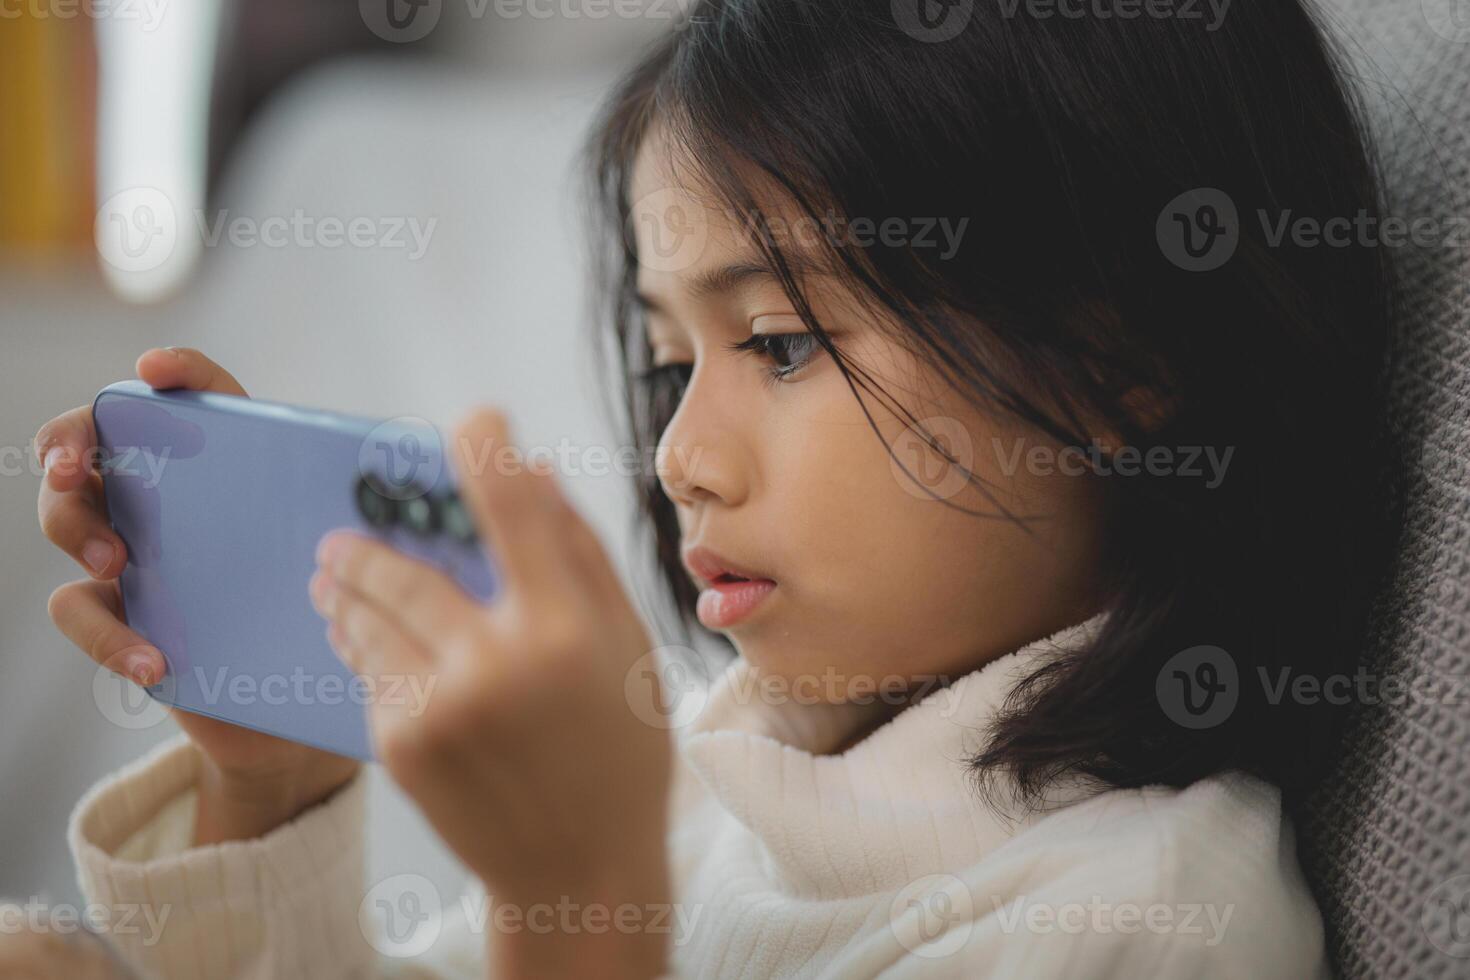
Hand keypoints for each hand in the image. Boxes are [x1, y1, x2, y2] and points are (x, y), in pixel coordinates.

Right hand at [38, 348, 359, 843]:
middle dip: (73, 440)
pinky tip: (154, 661)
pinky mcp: (122, 618)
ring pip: (71, 518)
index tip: (154, 370)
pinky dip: (108, 634)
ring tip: (118, 559)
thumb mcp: (377, 567)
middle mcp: (176, 501)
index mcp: (239, 470)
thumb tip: (501, 474)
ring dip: (77, 527)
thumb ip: (405, 519)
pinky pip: (80, 611)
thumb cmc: (343, 624)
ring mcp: (138, 556)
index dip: (175, 373)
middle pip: (98, 443)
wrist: (304, 721)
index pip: (198, 400)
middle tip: (77, 465)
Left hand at [310, 409, 673, 979]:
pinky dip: (364, 647)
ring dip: (347, 588)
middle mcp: (495, 660)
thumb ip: (580, 555)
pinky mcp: (400, 744)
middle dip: (368, 539)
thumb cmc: (617, 751)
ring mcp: (438, 705)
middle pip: (404, 565)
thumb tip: (536, 468)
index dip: (487, 448)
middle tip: (343, 531)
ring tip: (331, 573)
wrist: (577, 869)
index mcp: (564, 628)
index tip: (476, 420)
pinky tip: (361, 640)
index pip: (512, 506)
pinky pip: (369, 672)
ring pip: (369, 618)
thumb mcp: (625, 649)